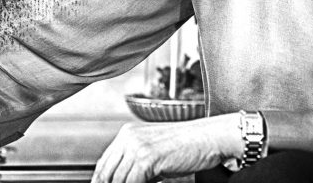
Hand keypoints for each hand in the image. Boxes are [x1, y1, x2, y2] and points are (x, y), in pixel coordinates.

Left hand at [92, 115, 238, 182]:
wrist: (211, 137)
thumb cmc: (189, 147)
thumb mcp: (157, 155)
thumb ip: (139, 166)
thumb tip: (125, 180)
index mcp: (127, 134)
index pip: (104, 164)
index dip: (101, 180)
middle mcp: (128, 138)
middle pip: (106, 172)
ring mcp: (136, 147)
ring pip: (117, 179)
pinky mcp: (147, 158)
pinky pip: (131, 182)